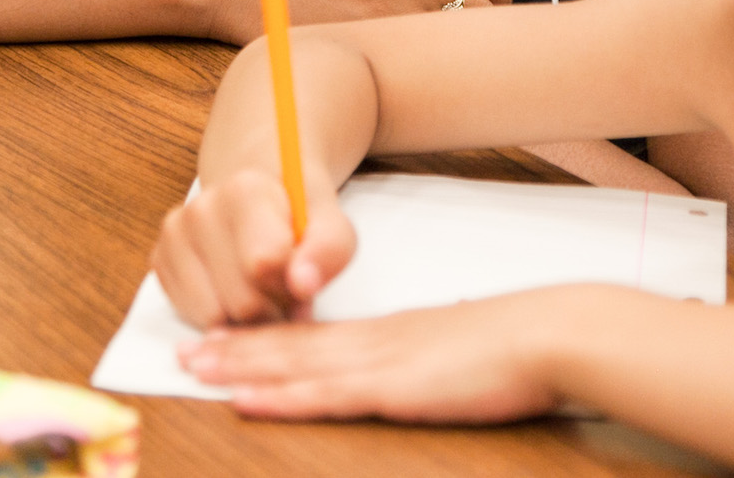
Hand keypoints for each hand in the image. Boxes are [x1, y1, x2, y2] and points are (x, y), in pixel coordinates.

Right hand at [153, 167, 357, 326]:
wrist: (259, 196)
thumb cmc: (297, 215)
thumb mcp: (330, 223)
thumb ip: (328, 248)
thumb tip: (303, 284)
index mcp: (245, 190)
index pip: (264, 265)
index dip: (292, 287)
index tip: (302, 278)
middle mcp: (201, 208)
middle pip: (241, 301)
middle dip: (272, 307)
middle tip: (284, 288)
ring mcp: (175, 234)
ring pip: (213, 317)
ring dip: (245, 318)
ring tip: (261, 288)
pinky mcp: (159, 261)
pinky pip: (191, 318)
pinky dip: (218, 316)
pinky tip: (233, 290)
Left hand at [178, 289, 569, 423]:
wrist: (550, 334)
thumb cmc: (519, 348)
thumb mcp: (463, 352)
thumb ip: (433, 361)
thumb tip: (425, 371)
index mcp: (391, 335)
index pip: (314, 336)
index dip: (265, 338)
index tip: (225, 339)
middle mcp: (375, 342)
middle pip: (290, 344)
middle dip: (234, 349)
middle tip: (183, 352)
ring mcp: (380, 362)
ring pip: (294, 364)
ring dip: (240, 367)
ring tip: (192, 369)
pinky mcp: (392, 387)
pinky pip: (322, 394)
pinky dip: (278, 396)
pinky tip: (244, 399)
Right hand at [209, 0, 512, 43]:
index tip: (495, 5)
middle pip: (481, 11)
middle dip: (488, 26)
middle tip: (486, 42)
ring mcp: (384, 18)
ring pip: (451, 43)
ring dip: (458, 54)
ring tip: (455, 63)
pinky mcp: (362, 49)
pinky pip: (411, 67)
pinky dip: (420, 71)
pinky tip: (416, 74)